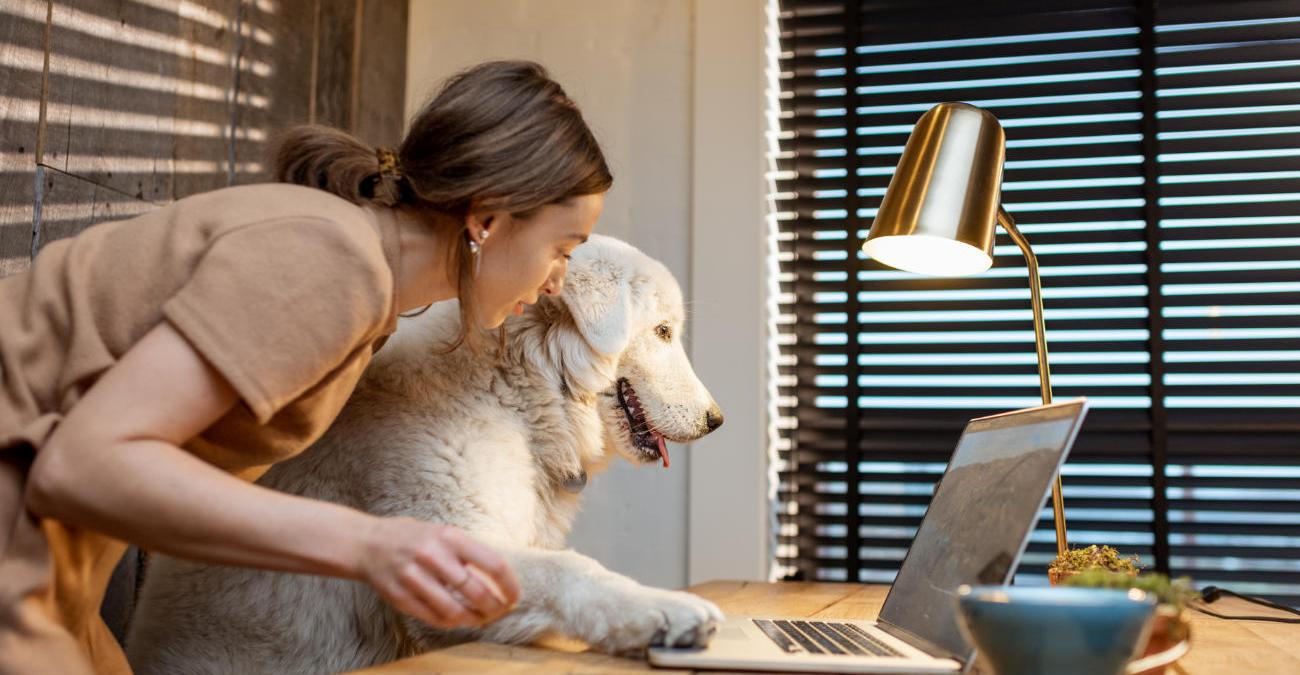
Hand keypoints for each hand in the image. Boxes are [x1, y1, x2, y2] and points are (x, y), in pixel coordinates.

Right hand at [358, 517, 520, 628]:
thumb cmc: (412, 538)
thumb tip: (500, 579)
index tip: (515, 596)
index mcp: (449, 536)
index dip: (509, 585)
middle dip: (494, 607)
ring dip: (474, 619)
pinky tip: (458, 619)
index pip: (492, 563)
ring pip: (454, 611)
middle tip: (500, 611)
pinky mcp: (399, 596)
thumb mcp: (442, 533)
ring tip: (481, 619)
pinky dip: (451, 622)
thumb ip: (466, 553)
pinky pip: (433, 618)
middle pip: (476, 592)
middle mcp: (432, 555)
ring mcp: (413, 577)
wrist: (367, 543)